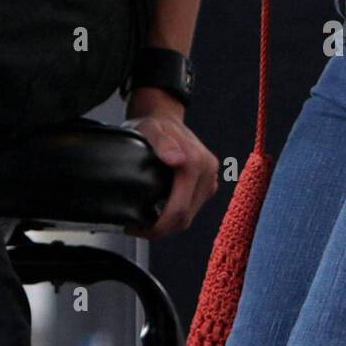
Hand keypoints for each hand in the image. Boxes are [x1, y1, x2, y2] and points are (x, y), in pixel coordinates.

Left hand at [121, 90, 218, 238]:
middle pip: (185, 218)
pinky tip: (160, 210)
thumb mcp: (149, 128)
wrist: (165, 116)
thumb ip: (161, 142)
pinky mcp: (208, 182)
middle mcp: (208, 171)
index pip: (179, 210)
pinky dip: (177, 215)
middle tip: (136, 227)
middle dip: (161, 228)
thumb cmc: (154, 123)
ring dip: (169, 224)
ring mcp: (210, 178)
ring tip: (145, 220)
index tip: (135, 227)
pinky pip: (193, 208)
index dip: (157, 226)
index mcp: (196, 162)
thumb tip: (176, 159)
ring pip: (190, 216)